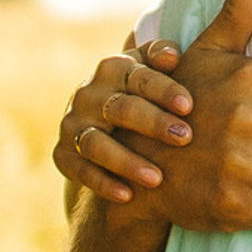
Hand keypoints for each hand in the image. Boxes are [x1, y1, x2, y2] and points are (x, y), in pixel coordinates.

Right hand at [58, 41, 192, 203]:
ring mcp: (72, 124)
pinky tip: (128, 196)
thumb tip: (172, 56)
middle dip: (153, 123)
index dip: (164, 90)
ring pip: (97, 144)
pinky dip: (102, 183)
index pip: (139, 77)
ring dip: (127, 161)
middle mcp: (88, 94)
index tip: (189, 106)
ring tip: (157, 178)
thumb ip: (162, 56)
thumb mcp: (152, 70)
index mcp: (113, 69)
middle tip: (184, 138)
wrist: (104, 121)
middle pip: (121, 108)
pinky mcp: (63, 154)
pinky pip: (80, 170)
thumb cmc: (144, 92)